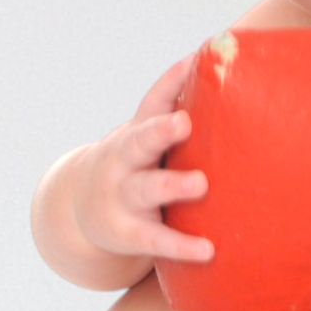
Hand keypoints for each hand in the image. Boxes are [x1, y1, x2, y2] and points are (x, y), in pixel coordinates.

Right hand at [71, 57, 213, 264]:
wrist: (83, 210)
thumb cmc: (136, 165)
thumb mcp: (147, 139)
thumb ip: (179, 115)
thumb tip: (227, 73)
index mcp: (136, 133)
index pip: (152, 101)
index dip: (172, 80)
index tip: (194, 60)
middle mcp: (124, 160)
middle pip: (139, 141)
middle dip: (160, 131)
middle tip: (183, 122)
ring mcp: (122, 196)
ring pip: (145, 189)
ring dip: (172, 185)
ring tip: (200, 183)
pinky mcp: (127, 232)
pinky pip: (154, 238)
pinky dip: (180, 245)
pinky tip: (207, 250)